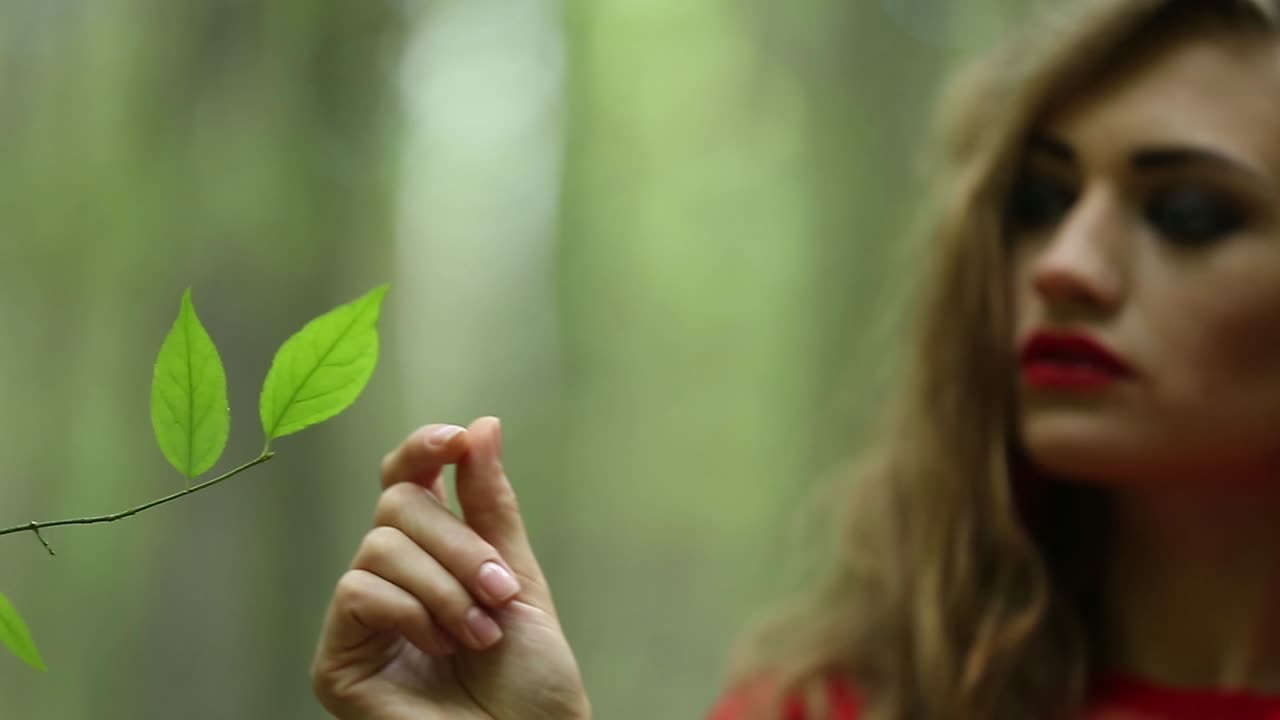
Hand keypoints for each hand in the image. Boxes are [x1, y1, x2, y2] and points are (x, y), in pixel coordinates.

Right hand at [311, 417, 590, 719]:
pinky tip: (439, 647)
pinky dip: (411, 611)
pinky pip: (357, 590)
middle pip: (396, 505)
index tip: (455, 440)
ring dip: (445, 586)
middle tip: (499, 591)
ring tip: (479, 633)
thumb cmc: (530, 680)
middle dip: (459, 544)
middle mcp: (391, 580)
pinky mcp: (337, 661)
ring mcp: (360, 620)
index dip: (421, 451)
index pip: (405, 481)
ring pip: (380, 545)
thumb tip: (482, 427)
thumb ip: (490, 506)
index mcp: (434, 555)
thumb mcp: (519, 577)